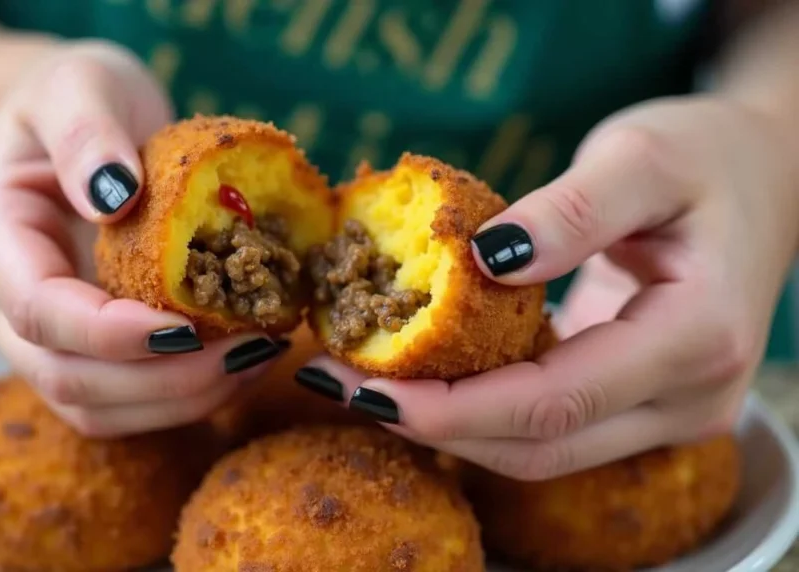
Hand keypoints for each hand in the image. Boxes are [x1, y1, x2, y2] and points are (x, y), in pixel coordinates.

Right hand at [0, 41, 284, 436]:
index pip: (39, 312)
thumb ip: (86, 131)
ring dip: (181, 400)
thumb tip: (114, 194)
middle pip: (67, 379)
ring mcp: (37, 339)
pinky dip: (182, 396)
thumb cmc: (70, 98)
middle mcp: (0, 305)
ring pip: (96, 409)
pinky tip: (239, 363)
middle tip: (251, 349)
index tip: (191, 326)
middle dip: (163, 380)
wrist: (65, 125)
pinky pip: (124, 402)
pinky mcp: (81, 352)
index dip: (112, 334)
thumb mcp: (76, 84)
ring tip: (259, 358)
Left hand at [298, 96, 798, 478]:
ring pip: (541, 450)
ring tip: (362, 382)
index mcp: (697, 338)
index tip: (365, 385)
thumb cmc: (709, 157)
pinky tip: (421, 376)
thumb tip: (485, 260)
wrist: (764, 177)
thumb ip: (574, 209)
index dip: (453, 407)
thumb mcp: (645, 156)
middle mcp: (689, 398)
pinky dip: (481, 411)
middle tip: (338, 385)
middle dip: (432, 426)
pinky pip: (550, 426)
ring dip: (448, 427)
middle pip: (540, 446)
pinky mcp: (640, 404)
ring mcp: (668, 411)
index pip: (555, 401)